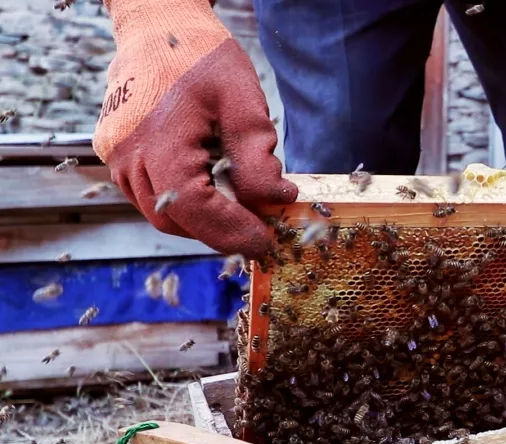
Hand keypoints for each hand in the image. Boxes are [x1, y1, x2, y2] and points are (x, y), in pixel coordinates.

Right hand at [93, 0, 295, 257]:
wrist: (159, 27)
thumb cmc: (201, 58)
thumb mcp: (243, 101)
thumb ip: (257, 157)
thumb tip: (276, 200)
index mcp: (158, 139)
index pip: (194, 208)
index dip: (232, 231)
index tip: (265, 241)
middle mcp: (127, 154)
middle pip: (175, 219)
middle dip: (220, 232)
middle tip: (261, 230)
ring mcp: (116, 157)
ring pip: (161, 214)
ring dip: (201, 222)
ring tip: (241, 211)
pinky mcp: (116, 157)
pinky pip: (151, 197)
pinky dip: (184, 205)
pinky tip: (213, 192)